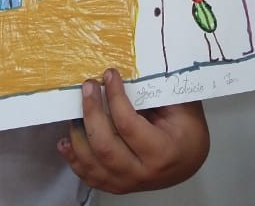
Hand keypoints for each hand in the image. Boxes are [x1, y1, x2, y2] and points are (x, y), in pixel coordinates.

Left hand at [57, 69, 208, 192]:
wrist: (188, 161)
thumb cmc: (187, 129)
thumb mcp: (183, 106)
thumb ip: (159, 90)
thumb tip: (129, 68)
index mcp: (162, 151)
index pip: (128, 125)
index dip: (115, 98)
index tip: (109, 74)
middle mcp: (142, 172)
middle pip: (104, 146)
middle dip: (91, 112)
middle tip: (88, 85)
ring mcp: (125, 183)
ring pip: (91, 163)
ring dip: (78, 133)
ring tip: (76, 109)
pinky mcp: (114, 185)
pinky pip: (87, 175)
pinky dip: (73, 157)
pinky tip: (66, 139)